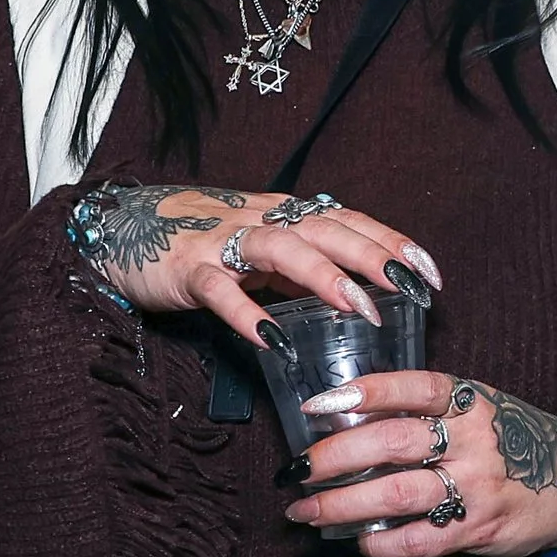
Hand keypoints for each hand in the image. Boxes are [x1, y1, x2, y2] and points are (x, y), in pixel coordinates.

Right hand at [73, 184, 440, 344]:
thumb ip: (300, 270)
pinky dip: (248, 314)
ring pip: (281, 249)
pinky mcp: (189, 271)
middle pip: (325, 228)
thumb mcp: (259, 253)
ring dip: (323, 276)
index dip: (391, 242)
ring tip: (359, 307)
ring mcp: (223, 243)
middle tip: (411, 287)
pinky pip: (222, 291)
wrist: (124, 230)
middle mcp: (260, 220)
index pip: (348, 220)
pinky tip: (272, 341)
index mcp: (282, 215)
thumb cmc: (199, 245)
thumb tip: (354, 297)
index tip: (431, 273)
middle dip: (372, 255)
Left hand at [279, 370, 556, 556]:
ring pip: (395, 496)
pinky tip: (357, 540)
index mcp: (468, 400)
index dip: (362, 392)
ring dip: (340, 506)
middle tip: (294, 471)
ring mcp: (478, 485)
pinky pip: (419, 540)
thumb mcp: (478, 408)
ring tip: (306, 511)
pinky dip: (380, 543)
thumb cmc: (510, 440)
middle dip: (332, 458)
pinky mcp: (481, 527)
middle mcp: (473, 439)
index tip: (315, 404)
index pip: (411, 387)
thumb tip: (346, 416)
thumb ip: (426, 409)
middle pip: (390, 443)